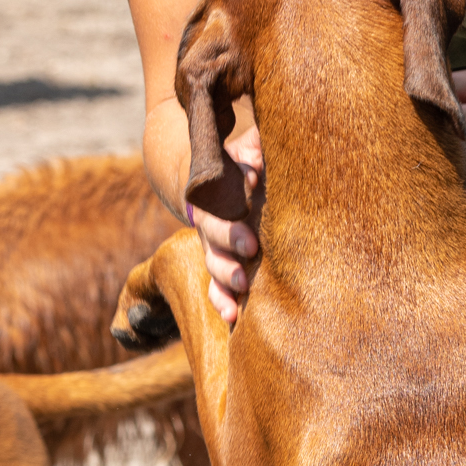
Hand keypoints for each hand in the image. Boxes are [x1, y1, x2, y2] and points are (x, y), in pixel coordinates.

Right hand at [188, 121, 264, 326]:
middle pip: (213, 235)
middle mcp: (209, 223)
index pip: (217, 200)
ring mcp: (215, 248)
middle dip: (229, 243)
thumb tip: (255, 164)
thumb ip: (254, 149)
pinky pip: (217, 288)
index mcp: (213, 194)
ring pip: (214, 266)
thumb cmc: (242, 166)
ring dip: (225, 281)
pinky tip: (231, 317)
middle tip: (250, 248)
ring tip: (238, 294)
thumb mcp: (246, 151)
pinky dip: (222, 301)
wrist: (218, 187)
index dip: (230, 209)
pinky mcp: (223, 268)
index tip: (251, 210)